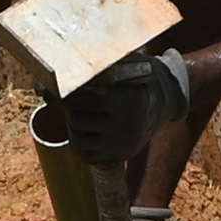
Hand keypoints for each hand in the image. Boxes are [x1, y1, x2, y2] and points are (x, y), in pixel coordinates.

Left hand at [60, 47, 194, 165]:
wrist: (166, 99)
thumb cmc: (137, 77)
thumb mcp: (125, 64)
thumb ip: (98, 65)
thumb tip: (61, 65)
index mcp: (127, 101)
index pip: (83, 100)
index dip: (65, 94)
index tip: (54, 90)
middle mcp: (125, 126)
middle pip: (77, 120)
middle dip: (69, 109)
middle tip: (69, 100)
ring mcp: (123, 144)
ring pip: (78, 139)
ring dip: (73, 126)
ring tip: (78, 113)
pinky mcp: (120, 156)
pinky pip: (87, 154)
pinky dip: (81, 142)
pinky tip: (86, 129)